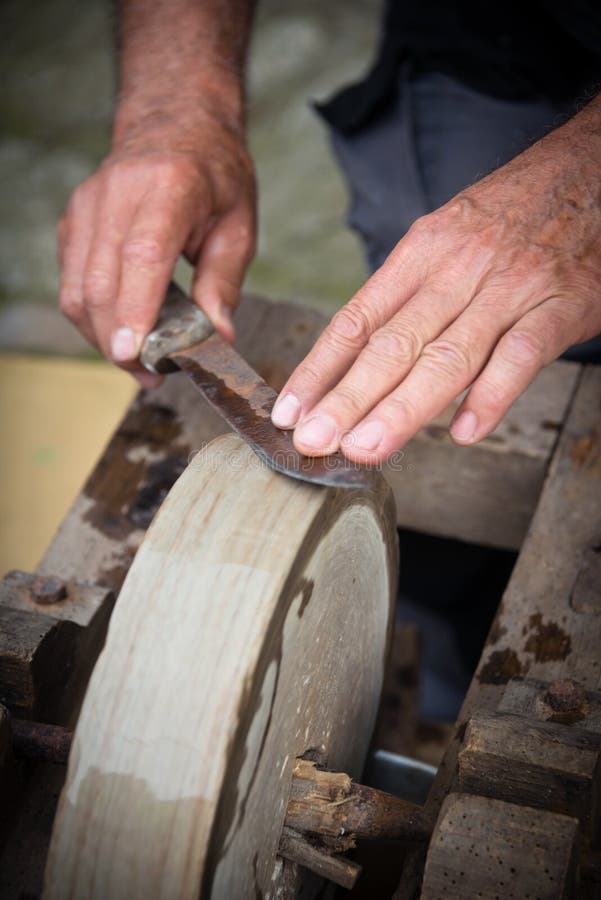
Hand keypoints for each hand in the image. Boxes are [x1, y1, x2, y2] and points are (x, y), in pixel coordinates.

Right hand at [58, 105, 255, 385]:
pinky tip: (120, 331)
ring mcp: (88, 206)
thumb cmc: (215, 175)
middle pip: (101, 281)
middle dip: (119, 340)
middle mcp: (119, 193)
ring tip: (138, 363)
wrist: (176, 124)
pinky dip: (92, 316)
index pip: (142, 256)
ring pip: (77, 289)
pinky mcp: (73, 222)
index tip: (132, 353)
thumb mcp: (239, 226)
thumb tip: (217, 338)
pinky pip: (71, 282)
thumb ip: (224, 283)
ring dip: (102, 336)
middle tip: (150, 374)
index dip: (134, 309)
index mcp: (170, 187)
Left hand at [271, 98, 600, 462]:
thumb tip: (358, 360)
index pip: (357, 320)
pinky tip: (466, 431)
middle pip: (393, 344)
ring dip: (403, 407)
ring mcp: (509, 290)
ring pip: (448, 356)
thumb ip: (408, 296)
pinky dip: (493, 395)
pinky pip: (522, 356)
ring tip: (367, 447)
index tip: (291, 411)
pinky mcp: (558, 307)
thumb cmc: (509, 213)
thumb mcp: (446, 236)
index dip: (320, 369)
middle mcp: (457, 271)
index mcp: (420, 253)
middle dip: (348, 398)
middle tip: (315, 441)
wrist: (588, 170)